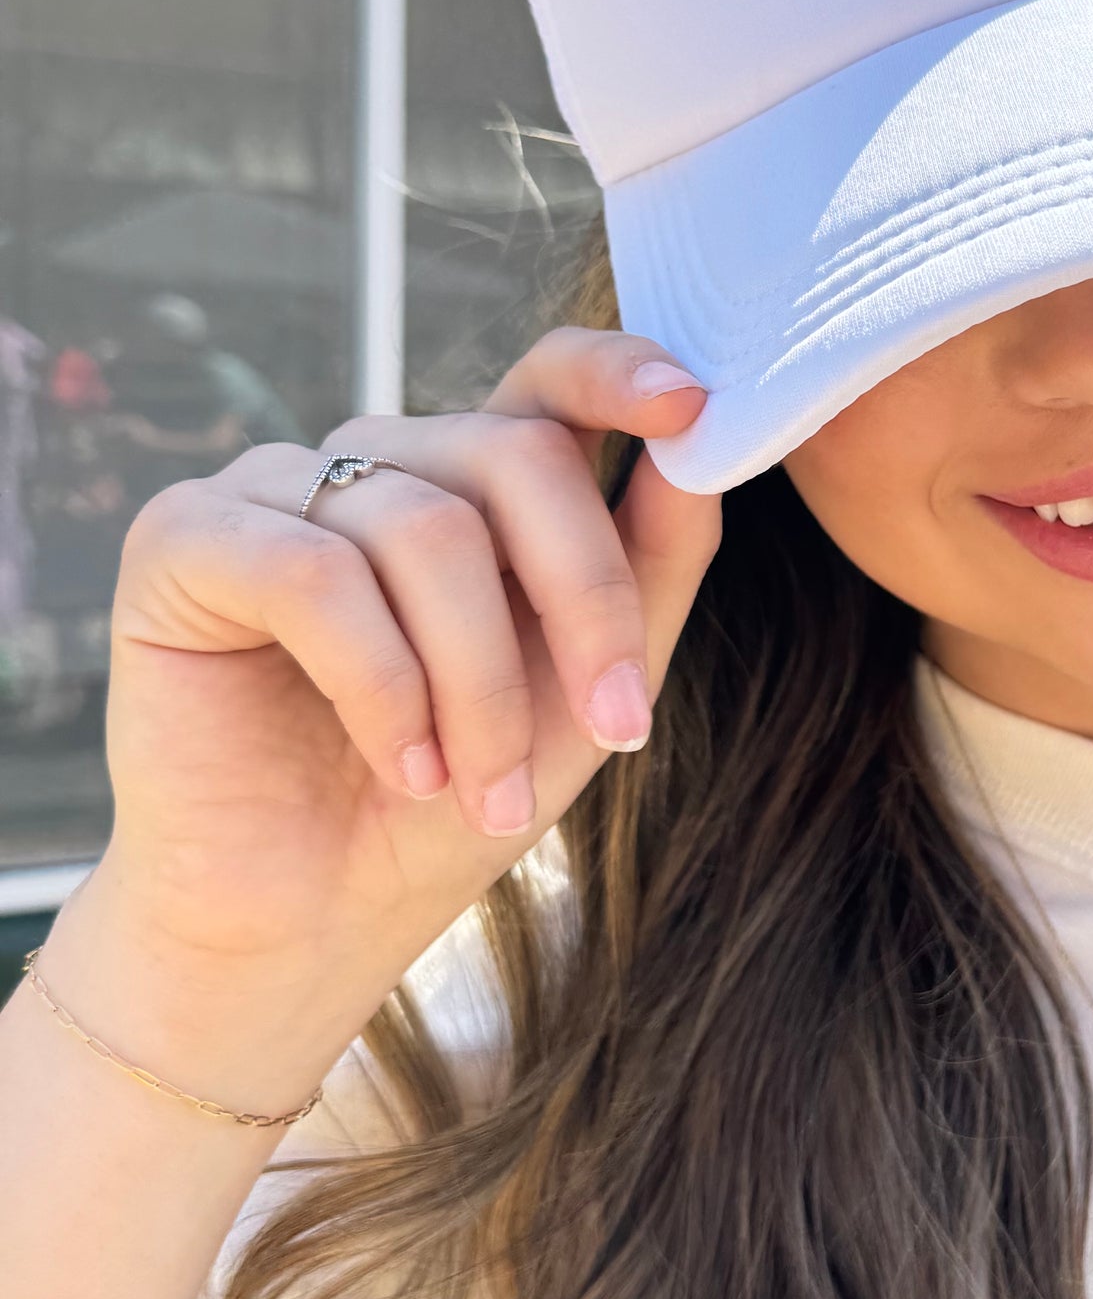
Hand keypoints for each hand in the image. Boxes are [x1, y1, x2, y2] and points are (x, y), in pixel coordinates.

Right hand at [44, 330, 720, 1117]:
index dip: (617, 373)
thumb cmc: (450, 804)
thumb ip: (649, 563)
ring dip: (480, 683)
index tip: (689, 406)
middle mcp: (373, 463)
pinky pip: (313, 573)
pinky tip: (405, 765)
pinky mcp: (184, 539)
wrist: (312, 925)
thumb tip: (702, 449)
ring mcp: (273, 489)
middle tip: (616, 727)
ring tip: (481, 788)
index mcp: (469, 480)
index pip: (546, 380)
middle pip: (514, 455)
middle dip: (585, 598)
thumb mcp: (586, 687)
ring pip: (425, 528)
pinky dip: (381, 684)